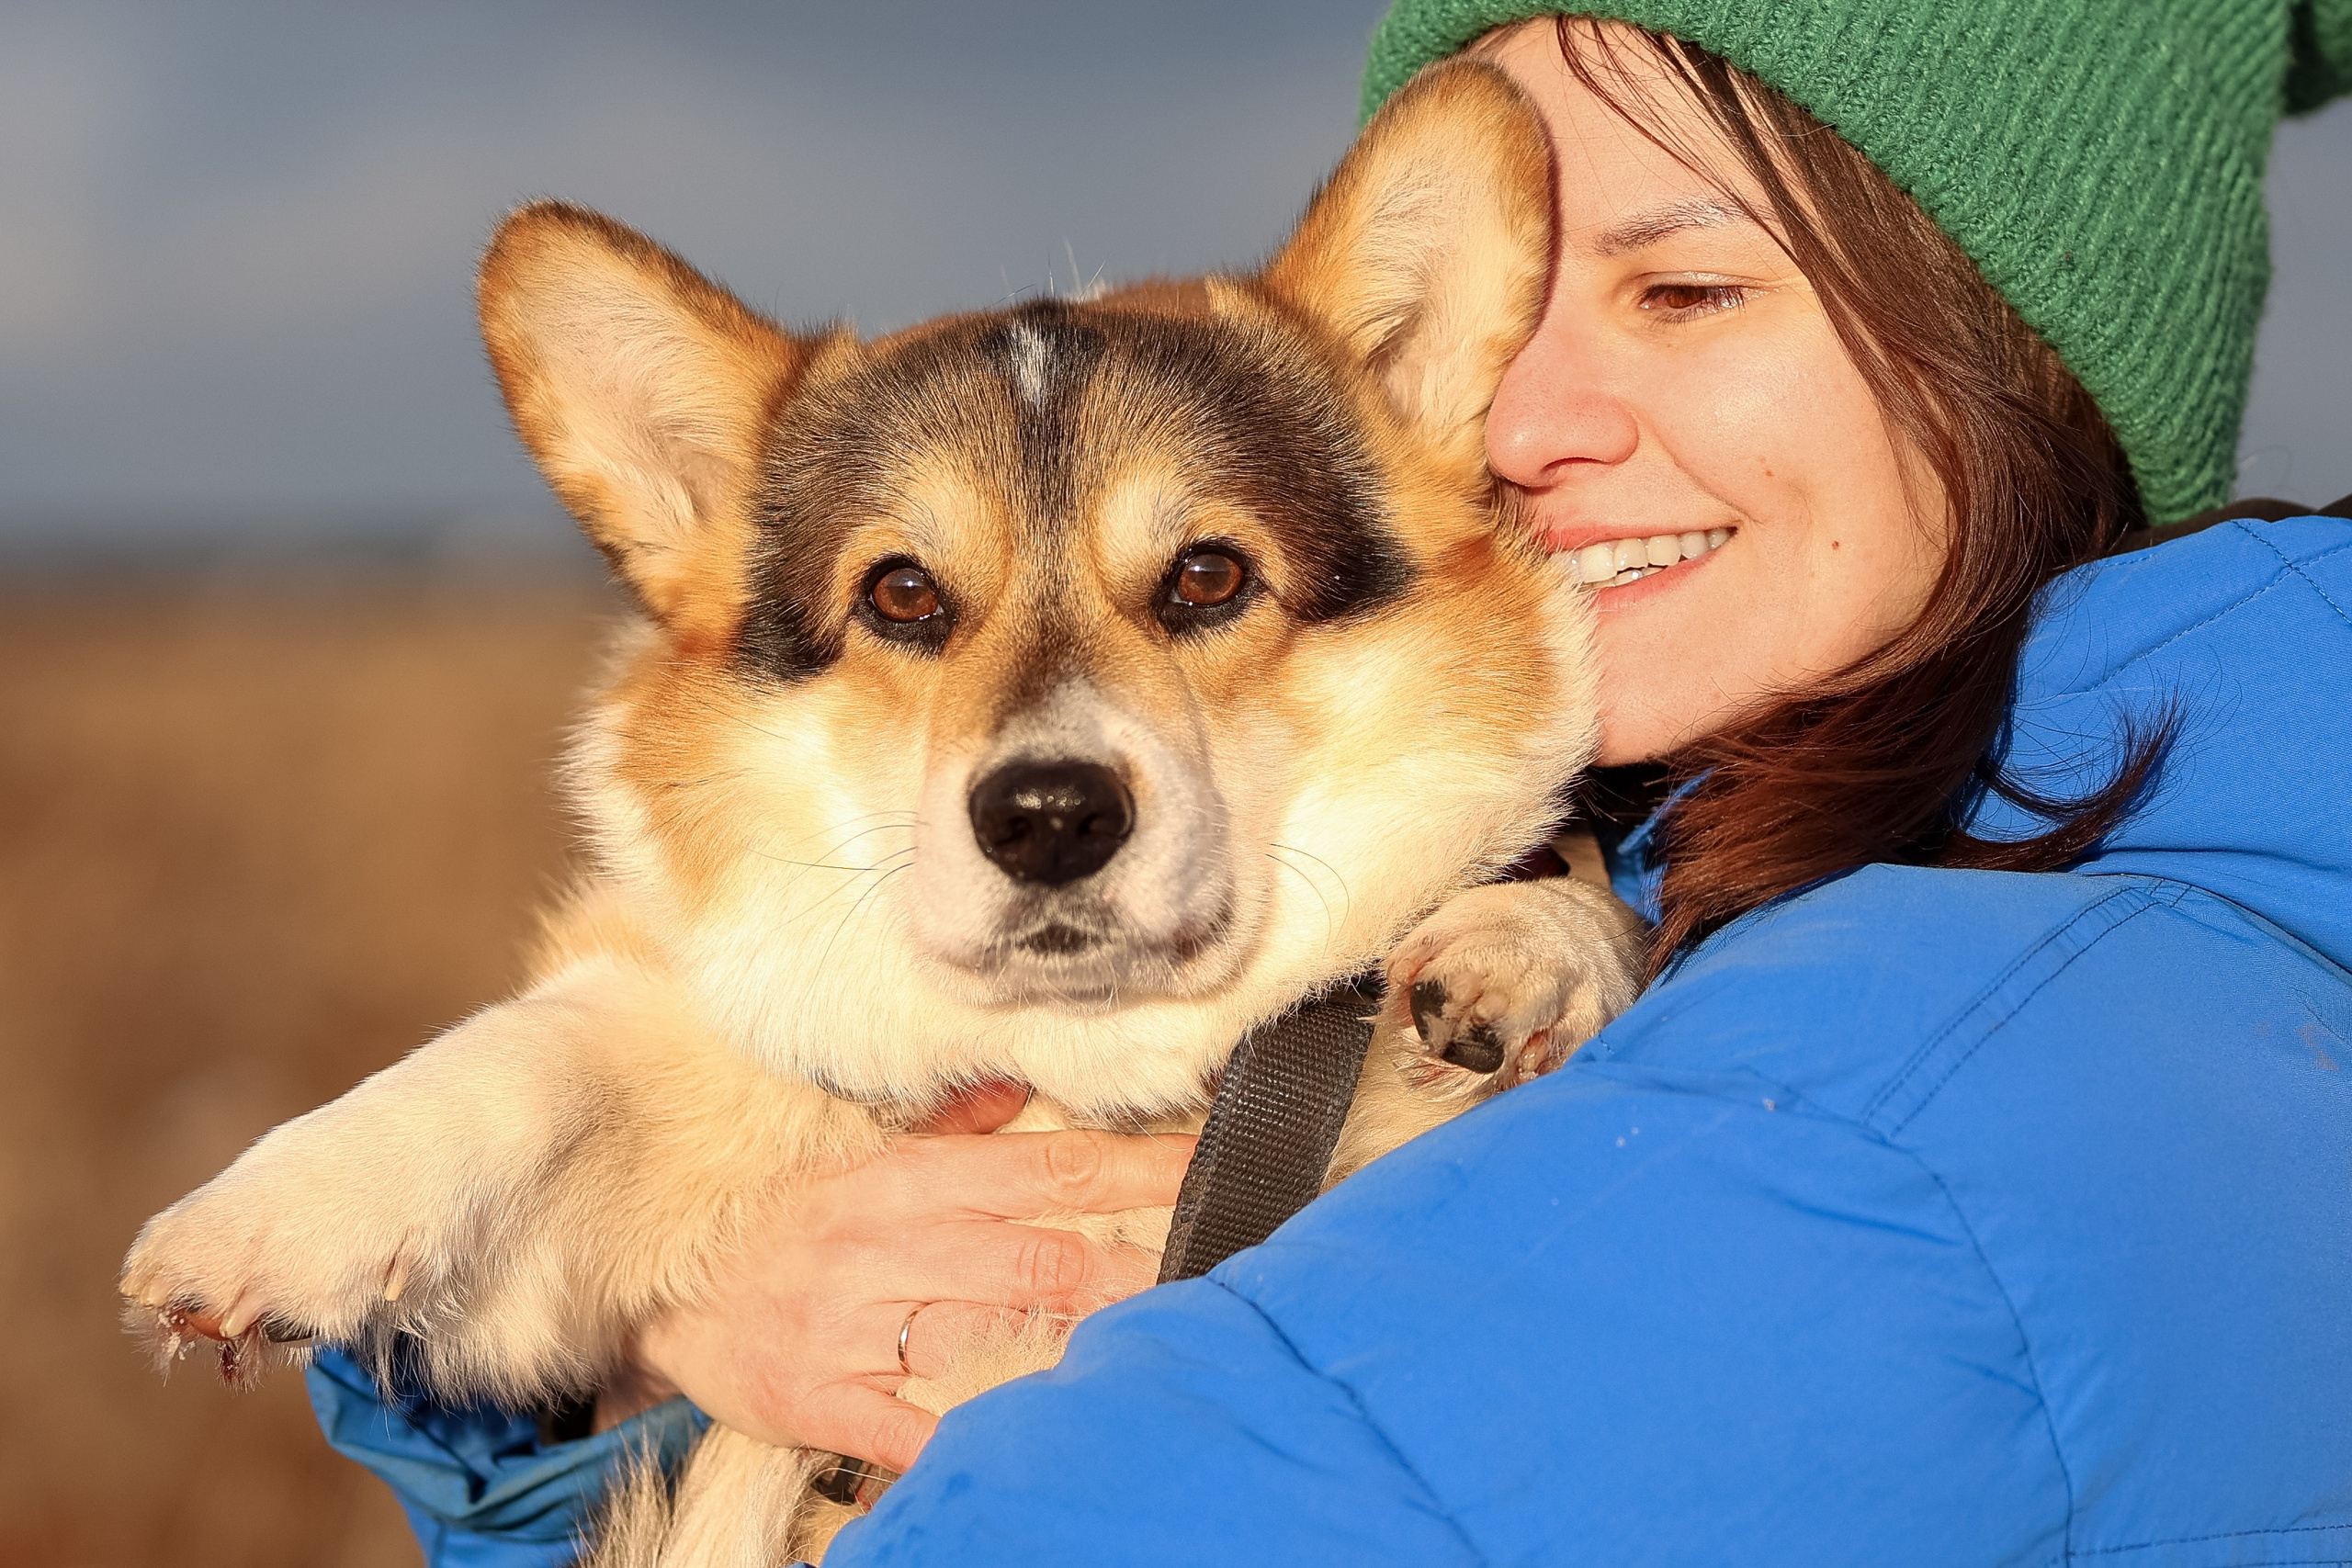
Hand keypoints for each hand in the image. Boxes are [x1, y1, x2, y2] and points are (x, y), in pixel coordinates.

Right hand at [599, 1084, 1193, 1471]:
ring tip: (1162, 1340)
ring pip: (993, 1335)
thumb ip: (948, 1127)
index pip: (1050, 1168)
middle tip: (1222, 1266)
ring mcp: (858, 1326)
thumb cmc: (783, 1223)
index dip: (1140, 1169)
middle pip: (1044, 1257)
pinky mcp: (827, 1399)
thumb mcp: (861, 1156)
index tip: (1213, 1167)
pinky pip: (913, 1425)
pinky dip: (971, 1431)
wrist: (662, 1291)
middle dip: (1138, 1265)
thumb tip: (1020, 1084)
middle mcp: (891, 1246)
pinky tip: (1038, 1431)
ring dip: (1079, 1343)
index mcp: (909, 1180)